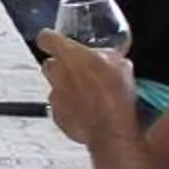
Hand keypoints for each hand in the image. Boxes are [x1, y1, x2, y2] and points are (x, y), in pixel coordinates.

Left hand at [35, 28, 137, 148]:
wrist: (112, 129)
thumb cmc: (116, 94)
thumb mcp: (121, 64)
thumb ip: (108, 57)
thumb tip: (109, 58)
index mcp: (70, 55)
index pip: (46, 38)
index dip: (49, 38)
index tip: (54, 40)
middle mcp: (57, 74)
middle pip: (48, 64)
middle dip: (60, 66)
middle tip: (77, 70)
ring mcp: (55, 96)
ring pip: (54, 86)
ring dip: (66, 88)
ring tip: (86, 94)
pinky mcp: (56, 116)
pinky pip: (60, 107)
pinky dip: (69, 108)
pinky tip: (85, 111)